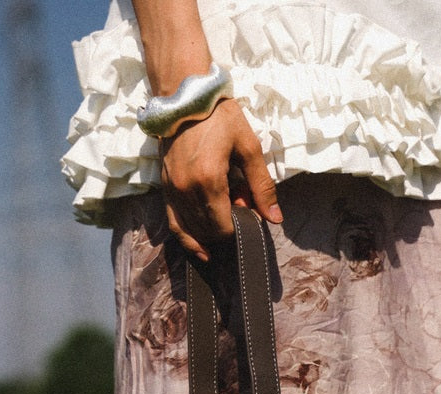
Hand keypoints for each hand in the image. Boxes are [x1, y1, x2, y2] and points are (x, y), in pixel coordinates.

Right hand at [159, 98, 282, 259]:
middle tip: (241, 208)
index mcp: (209, 181)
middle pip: (209, 230)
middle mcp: (186, 190)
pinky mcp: (165, 188)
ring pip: (192, 230)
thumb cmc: (220, 117)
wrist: (185, 95)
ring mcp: (172, 190)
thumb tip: (274, 218)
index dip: (240, 227)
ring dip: (211, 231)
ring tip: (226, 216)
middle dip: (227, 228)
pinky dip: (188, 239)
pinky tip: (202, 251)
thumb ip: (262, 186)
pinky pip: (174, 224)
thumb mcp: (249, 147)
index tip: (251, 213)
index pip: (224, 226)